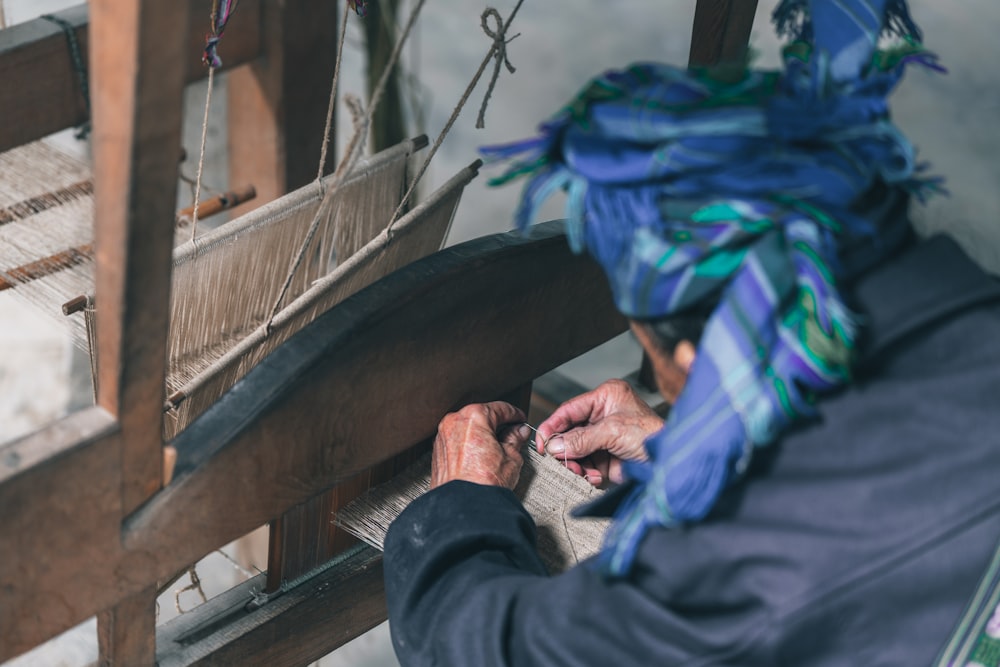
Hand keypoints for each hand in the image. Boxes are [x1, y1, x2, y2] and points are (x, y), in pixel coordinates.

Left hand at [431, 401, 530, 489]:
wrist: (463, 506)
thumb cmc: (483, 483)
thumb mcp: (511, 457)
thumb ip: (515, 439)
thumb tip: (518, 432)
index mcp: (473, 417)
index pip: (499, 408)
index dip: (514, 414)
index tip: (520, 419)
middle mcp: (454, 422)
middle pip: (481, 416)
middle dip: (497, 424)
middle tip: (513, 434)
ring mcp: (443, 437)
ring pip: (467, 428)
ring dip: (482, 434)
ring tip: (497, 448)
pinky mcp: (438, 451)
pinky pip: (457, 441)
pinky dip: (469, 444)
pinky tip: (481, 457)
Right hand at [536, 380, 662, 485]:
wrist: (669, 464)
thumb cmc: (653, 436)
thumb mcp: (614, 432)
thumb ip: (582, 438)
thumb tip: (555, 445)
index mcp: (606, 397)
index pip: (570, 409)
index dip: (553, 425)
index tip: (541, 439)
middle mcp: (603, 415)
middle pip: (569, 431)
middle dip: (564, 448)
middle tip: (558, 460)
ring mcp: (604, 437)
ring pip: (574, 450)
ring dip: (574, 463)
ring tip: (579, 471)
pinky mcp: (606, 457)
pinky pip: (584, 464)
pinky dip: (584, 472)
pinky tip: (593, 476)